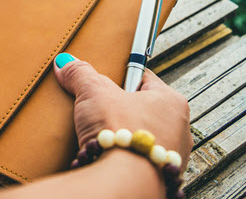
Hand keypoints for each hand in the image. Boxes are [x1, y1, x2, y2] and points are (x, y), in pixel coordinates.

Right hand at [53, 54, 191, 168]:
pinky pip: (142, 160)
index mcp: (171, 101)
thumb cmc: (119, 133)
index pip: (144, 79)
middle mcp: (179, 128)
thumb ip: (81, 74)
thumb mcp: (94, 93)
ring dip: (125, 136)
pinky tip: (110, 157)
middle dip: (121, 110)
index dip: (121, 79)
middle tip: (100, 111)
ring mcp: (173, 155)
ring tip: (103, 137)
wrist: (124, 182)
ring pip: (144, 137)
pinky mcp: (162, 177)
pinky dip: (127, 158)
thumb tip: (66, 63)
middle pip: (144, 109)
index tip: (106, 84)